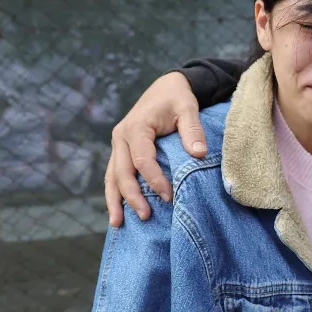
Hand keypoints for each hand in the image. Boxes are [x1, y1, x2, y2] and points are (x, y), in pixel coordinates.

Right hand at [105, 71, 210, 225]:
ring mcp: (118, 144)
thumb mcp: (188, 108)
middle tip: (146, 217)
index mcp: (136, 127)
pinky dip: (115, 192)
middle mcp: (121, 136)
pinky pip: (114, 174)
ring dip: (115, 200)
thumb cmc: (177, 98)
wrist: (165, 87)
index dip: (154, 179)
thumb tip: (199, 153)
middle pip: (122, 172)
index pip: (142, 160)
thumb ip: (193, 129)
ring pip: (112, 176)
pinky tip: (118, 210)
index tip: (169, 196)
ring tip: (117, 223)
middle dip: (132, 197)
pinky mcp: (121, 150)